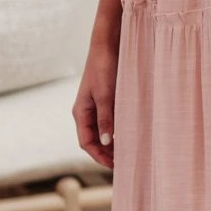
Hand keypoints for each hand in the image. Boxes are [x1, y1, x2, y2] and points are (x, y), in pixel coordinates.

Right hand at [72, 31, 119, 169]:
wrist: (108, 45)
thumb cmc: (104, 67)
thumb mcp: (105, 95)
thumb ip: (105, 118)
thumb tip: (104, 142)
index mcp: (80, 112)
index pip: (86, 142)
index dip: (99, 156)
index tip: (114, 165)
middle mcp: (86, 112)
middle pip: (94, 140)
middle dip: (106, 152)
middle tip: (125, 162)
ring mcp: (96, 106)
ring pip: (102, 132)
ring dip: (113, 142)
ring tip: (129, 150)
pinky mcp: (106, 100)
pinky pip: (109, 121)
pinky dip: (117, 130)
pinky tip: (129, 133)